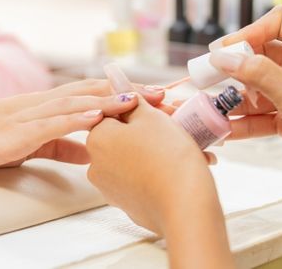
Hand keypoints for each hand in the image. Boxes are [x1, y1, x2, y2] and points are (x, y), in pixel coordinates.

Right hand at [0, 79, 164, 174]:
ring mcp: (25, 115)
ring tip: (146, 100)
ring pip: (76, 102)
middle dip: (131, 92)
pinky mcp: (13, 132)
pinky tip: (98, 115)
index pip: (91, 95)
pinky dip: (77, 117)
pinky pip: (50, 123)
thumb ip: (59, 145)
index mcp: (42, 107)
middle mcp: (38, 103)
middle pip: (92, 92)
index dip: (126, 94)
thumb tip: (94, 152)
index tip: (159, 97)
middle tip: (167, 93)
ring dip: (112, 100)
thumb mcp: (24, 144)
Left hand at [86, 98, 217, 234]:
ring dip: (155, 152)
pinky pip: (140, 180)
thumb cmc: (168, 156)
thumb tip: (112, 75)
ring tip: (186, 150)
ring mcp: (109, 187)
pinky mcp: (126, 204)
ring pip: (133, 158)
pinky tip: (179, 170)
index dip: (142, 110)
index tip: (164, 113)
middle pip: (122, 136)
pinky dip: (156, 173)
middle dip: (149, 131)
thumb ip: (129, 95)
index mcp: (96, 137)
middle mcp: (95, 163)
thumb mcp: (150, 116)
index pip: (114, 112)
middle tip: (178, 129)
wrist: (185, 207)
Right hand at [211, 5, 281, 218]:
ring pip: (256, 87)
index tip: (227, 50)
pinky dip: (242, 120)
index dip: (252, 31)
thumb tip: (222, 57)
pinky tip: (223, 129)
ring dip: (234, 97)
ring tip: (211, 106)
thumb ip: (256, 73)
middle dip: (235, 67)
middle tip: (208, 76)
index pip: (280, 23)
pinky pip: (258, 113)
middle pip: (262, 55)